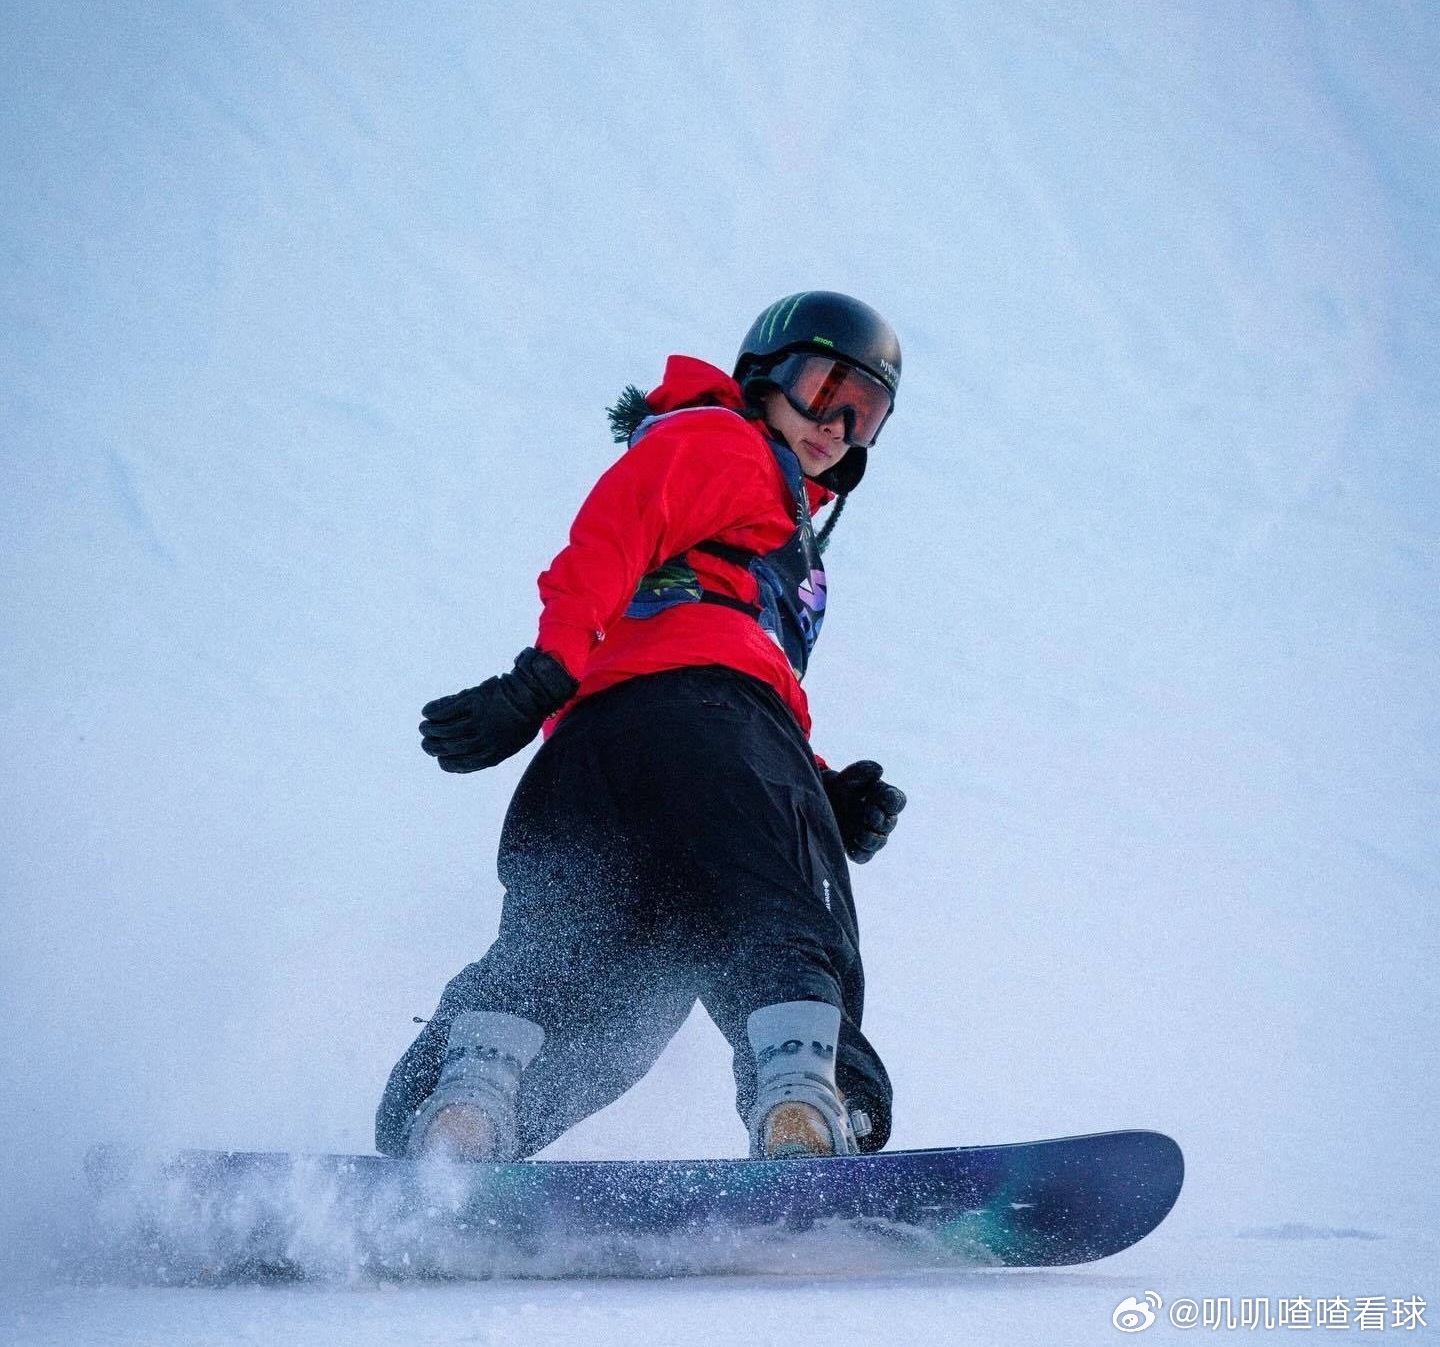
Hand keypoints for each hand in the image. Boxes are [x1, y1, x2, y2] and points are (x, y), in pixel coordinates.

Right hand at [419, 648, 576, 772]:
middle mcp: (481, 740)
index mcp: (491, 755)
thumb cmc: (520, 722)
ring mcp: (476, 720)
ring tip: (425, 727)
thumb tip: (459, 760)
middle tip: (426, 741)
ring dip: (428, 729)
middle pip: (445, 747)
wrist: (531, 695)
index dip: (443, 761)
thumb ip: (486, 754)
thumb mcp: (508, 746)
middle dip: (430, 746)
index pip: (456, 764)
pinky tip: (428, 712)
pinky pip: (444, 710)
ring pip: (441, 729)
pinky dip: (432, 712)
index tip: (439, 757)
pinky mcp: (472, 701)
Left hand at [821, 760, 906, 863]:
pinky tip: (851, 847)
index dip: (890, 800)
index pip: (897, 801)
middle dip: (879, 819)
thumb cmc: (840, 785)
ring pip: (879, 842)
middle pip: (889, 823)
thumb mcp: (849, 774)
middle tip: (867, 813)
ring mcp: (869, 834)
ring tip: (859, 834)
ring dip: (871, 839)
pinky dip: (859, 854)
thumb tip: (879, 770)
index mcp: (884, 799)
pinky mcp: (855, 848)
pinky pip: (863, 856)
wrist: (818, 800)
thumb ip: (863, 770)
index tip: (876, 794)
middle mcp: (881, 819)